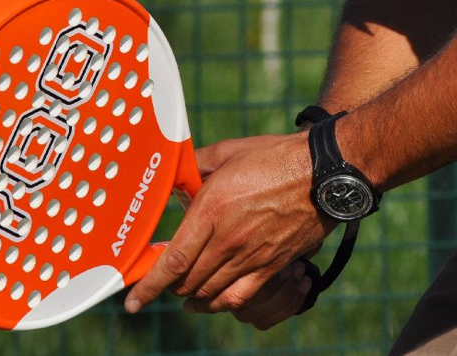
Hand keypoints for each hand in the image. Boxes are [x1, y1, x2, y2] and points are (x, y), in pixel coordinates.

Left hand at [123, 132, 333, 315]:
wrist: (324, 174)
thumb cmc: (276, 157)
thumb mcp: (229, 152)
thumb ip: (196, 165)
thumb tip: (176, 174)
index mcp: (212, 209)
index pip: (173, 259)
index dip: (149, 284)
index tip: (132, 300)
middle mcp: (228, 239)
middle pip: (187, 280)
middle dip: (167, 285)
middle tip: (159, 280)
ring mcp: (250, 256)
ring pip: (209, 291)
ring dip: (190, 294)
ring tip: (181, 290)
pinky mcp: (271, 265)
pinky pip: (238, 296)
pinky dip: (218, 303)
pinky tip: (208, 303)